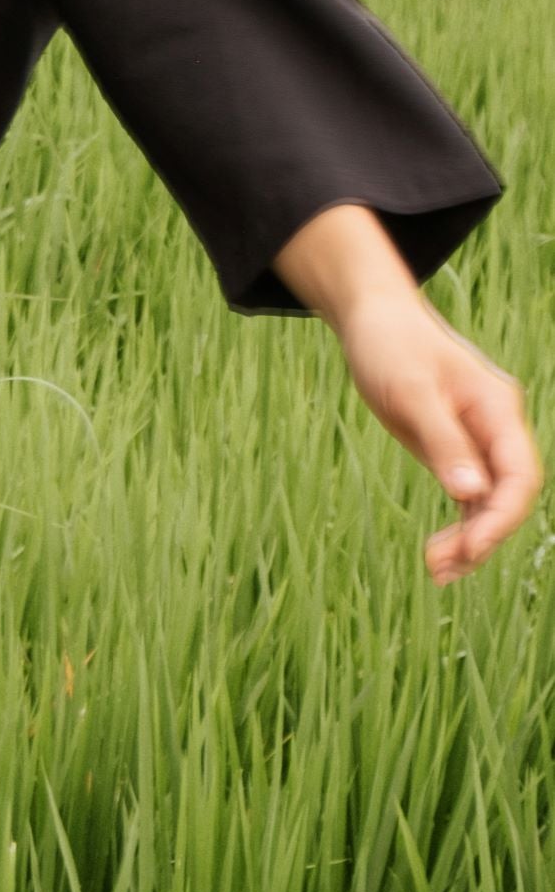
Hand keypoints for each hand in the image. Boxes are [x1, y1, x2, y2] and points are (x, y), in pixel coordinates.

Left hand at [272, 202, 540, 581]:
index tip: (472, 547)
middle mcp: (496, 429)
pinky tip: (439, 556)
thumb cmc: (391, 345)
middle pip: (508, 497)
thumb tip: (472, 493)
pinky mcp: (453, 450)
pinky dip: (457, 528)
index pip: (520, 476)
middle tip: (440, 568)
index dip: (502, 517)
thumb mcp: (411, 391)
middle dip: (482, 536)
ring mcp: (476, 441)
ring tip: (435, 572)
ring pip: (488, 504)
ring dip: (469, 541)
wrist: (370, 319)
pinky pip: (467, 499)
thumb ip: (444, 441)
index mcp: (498, 410)